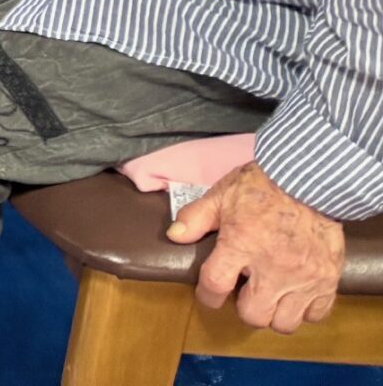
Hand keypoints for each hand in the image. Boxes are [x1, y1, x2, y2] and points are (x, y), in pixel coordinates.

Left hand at [171, 164, 343, 332]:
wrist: (310, 179)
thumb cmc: (263, 185)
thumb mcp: (222, 194)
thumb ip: (196, 217)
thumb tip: (174, 236)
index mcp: (241, 243)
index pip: (215, 285)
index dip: (207, 295)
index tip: (208, 293)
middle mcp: (273, 267)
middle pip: (253, 314)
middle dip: (243, 307)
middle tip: (243, 293)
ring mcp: (304, 277)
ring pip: (285, 322)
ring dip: (274, 313)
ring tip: (270, 296)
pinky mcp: (328, 279)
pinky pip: (317, 314)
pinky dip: (305, 310)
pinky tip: (296, 294)